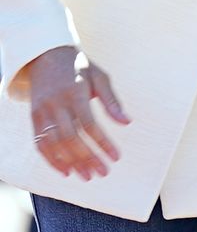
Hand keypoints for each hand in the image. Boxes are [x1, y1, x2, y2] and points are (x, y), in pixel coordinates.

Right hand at [26, 46, 129, 180]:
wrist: (47, 56)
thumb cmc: (79, 67)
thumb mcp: (100, 77)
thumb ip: (112, 101)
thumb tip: (127, 122)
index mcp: (75, 92)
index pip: (89, 124)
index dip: (102, 143)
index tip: (115, 157)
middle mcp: (56, 104)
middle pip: (71, 138)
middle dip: (87, 158)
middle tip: (102, 172)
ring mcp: (42, 112)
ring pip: (54, 144)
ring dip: (70, 163)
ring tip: (87, 175)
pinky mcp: (34, 118)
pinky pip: (40, 144)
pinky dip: (52, 160)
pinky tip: (66, 170)